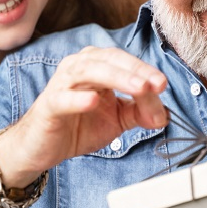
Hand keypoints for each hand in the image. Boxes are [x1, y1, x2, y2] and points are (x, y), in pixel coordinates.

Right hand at [0, 47, 168, 185]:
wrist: (43, 148)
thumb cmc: (78, 126)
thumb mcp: (117, 119)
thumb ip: (140, 113)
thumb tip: (164, 115)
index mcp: (97, 66)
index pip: (125, 61)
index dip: (145, 70)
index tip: (163, 84)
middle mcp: (78, 67)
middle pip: (110, 60)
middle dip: (136, 71)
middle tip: (155, 84)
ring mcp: (62, 84)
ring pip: (89, 71)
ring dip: (116, 78)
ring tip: (137, 87)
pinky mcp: (49, 104)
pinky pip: (63, 98)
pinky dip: (78, 98)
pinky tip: (93, 101)